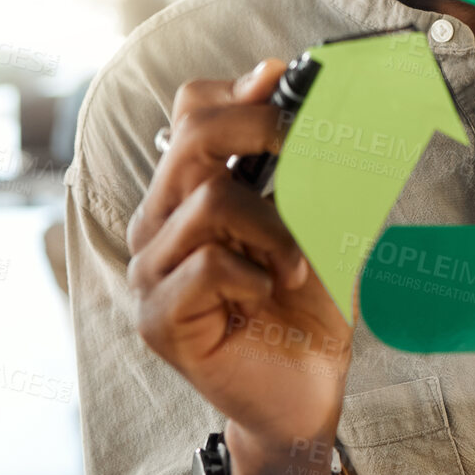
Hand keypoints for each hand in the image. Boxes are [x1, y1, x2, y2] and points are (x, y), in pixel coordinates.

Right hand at [126, 60, 353, 474]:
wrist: (306, 392)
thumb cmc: (308, 308)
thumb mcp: (323, 223)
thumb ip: (312, 166)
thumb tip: (321, 100)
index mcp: (189, 192)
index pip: (191, 112)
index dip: (239, 90)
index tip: (287, 82)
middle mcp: (159, 224)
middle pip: (193, 137)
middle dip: (261, 131)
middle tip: (307, 154)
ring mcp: (150, 272)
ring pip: (208, 200)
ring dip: (272, 227)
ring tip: (295, 266)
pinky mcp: (157, 319)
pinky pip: (205, 264)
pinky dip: (253, 273)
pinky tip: (267, 295)